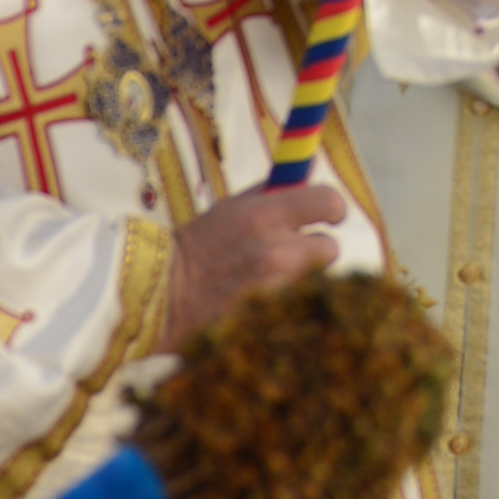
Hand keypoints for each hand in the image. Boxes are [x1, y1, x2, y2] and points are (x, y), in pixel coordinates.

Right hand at [169, 171, 351, 331]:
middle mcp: (278, 252)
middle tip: (294, 250)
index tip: (328, 214)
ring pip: (315, 279)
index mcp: (265, 216)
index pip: (328, 201)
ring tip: (268, 277)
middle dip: (315, 248)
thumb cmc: (200, 246)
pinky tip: (261, 298)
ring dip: (300, 276)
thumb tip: (306, 181)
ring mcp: (278, 289)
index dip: (332, 208)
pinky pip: (299, 304)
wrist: (166, 295)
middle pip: (331, 247)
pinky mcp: (275, 317)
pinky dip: (288, 302)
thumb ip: (272, 195)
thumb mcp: (232, 207)